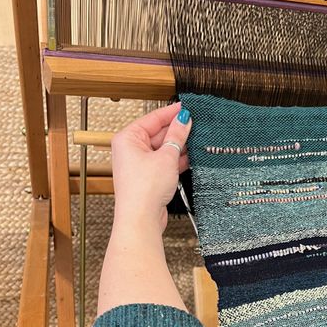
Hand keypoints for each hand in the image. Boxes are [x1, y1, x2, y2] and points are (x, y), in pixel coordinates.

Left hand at [111, 102, 191, 231]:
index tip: (188, 107)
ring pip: (163, 149)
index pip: (153, 118)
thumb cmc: (144, 189)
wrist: (141, 218)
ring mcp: (140, 164)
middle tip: (197, 124)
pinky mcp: (149, 178)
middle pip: (158, 133)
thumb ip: (177, 136)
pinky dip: (177, 160)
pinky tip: (191, 157)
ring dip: (179, 146)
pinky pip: (165, 162)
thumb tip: (184, 119)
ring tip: (197, 140)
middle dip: (177, 131)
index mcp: (128, 138)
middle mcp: (131, 149)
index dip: (172, 112)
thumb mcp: (167, 156)